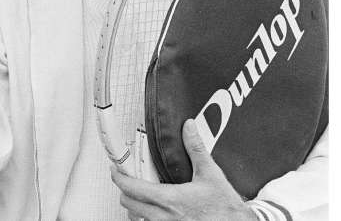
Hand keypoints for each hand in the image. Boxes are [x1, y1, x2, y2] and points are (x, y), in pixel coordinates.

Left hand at [110, 120, 252, 220]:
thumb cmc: (224, 208)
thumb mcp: (210, 174)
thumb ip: (195, 149)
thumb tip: (189, 128)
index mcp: (169, 198)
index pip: (131, 187)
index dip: (119, 177)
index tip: (116, 170)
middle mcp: (163, 216)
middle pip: (128, 203)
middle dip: (125, 190)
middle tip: (129, 179)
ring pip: (136, 218)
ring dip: (135, 206)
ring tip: (141, 195)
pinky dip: (146, 218)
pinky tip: (155, 210)